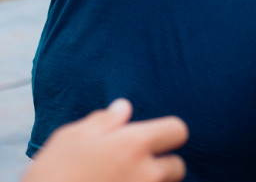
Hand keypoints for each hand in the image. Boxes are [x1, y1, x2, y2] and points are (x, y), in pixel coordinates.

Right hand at [24, 99, 187, 181]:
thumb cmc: (51, 175)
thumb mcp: (70, 138)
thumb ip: (103, 121)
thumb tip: (123, 107)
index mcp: (133, 145)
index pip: (177, 130)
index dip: (167, 132)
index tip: (153, 138)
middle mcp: (145, 174)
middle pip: (177, 167)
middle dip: (163, 165)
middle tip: (137, 167)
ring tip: (126, 181)